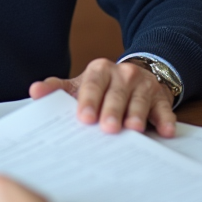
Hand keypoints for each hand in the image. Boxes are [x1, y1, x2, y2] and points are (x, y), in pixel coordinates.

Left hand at [29, 58, 175, 136]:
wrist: (136, 77)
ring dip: (137, 114)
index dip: (89, 100)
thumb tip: (35, 92)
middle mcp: (123, 74)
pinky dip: (166, 119)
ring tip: (133, 129)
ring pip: (139, 100)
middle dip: (112, 110)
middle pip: (116, 94)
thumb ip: (58, 89)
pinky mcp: (161, 97)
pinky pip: (164, 108)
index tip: (84, 118)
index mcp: (100, 70)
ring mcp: (143, 84)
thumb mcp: (81, 85)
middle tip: (107, 128)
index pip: (93, 84)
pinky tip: (166, 131)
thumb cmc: (103, 87)